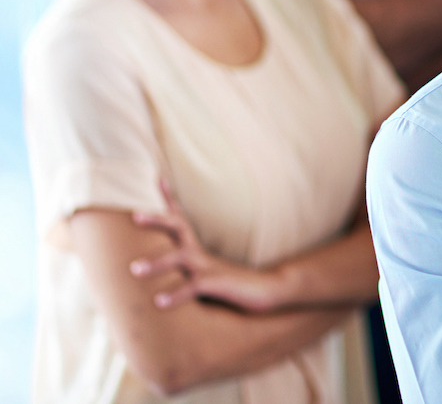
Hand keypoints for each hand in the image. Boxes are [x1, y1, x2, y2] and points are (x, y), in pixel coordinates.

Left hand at [130, 181, 279, 312]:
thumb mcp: (208, 275)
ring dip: (156, 262)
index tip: (157, 177)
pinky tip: (158, 302)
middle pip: (178, 228)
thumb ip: (189, 273)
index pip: (181, 219)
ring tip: (134, 268)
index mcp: (199, 250)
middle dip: (157, 220)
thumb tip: (166, 275)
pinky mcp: (217, 284)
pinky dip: (175, 293)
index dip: (169, 199)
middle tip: (135, 214)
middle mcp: (202, 254)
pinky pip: (193, 287)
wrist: (268, 289)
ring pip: (181, 257)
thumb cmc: (235, 285)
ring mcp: (209, 267)